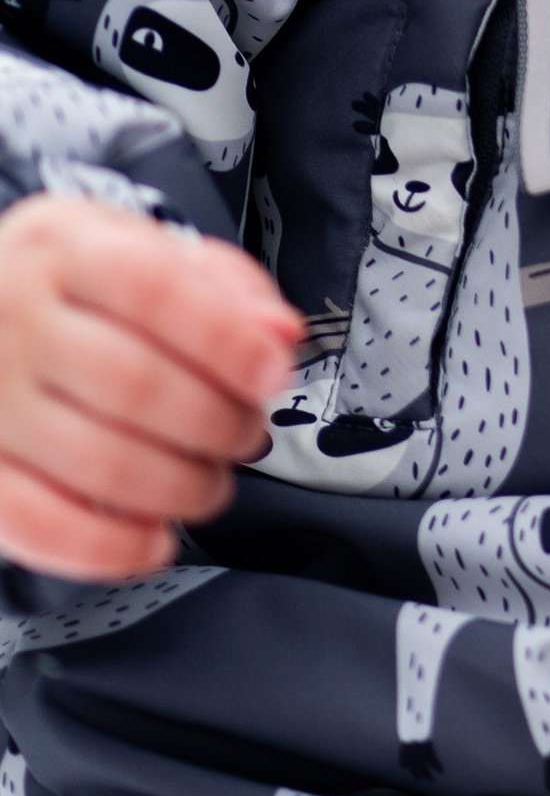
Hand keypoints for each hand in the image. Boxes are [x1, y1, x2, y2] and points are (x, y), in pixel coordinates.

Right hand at [0, 193, 303, 577]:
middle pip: (139, 386)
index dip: (228, 341)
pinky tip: (151, 538)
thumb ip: (218, 282)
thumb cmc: (61, 289)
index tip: (272, 374)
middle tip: (244, 433)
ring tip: (206, 482)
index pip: (155, 291)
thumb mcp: (132, 248)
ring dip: (182, 488)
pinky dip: (112, 546)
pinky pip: (43, 524)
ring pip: (102, 463)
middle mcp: (15, 320)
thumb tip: (278, 332)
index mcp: (63, 250)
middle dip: (220, 424)